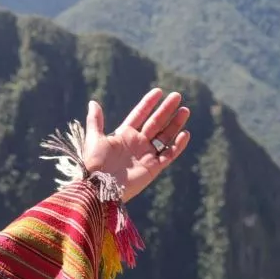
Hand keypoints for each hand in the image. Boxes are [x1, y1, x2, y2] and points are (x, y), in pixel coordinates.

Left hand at [79, 87, 190, 201]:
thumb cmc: (94, 164)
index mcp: (124, 135)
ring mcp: (146, 155)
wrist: (100, 187)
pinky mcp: (154, 167)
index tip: (158, 91)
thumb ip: (95, 121)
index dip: (148, 103)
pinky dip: (178, 145)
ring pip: (165, 136)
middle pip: (155, 123)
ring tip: (185, 110)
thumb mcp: (94, 138)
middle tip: (177, 95)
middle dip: (166, 110)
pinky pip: (169, 154)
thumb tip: (93, 102)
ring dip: (175, 124)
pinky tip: (185, 133)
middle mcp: (137, 143)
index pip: (139, 115)